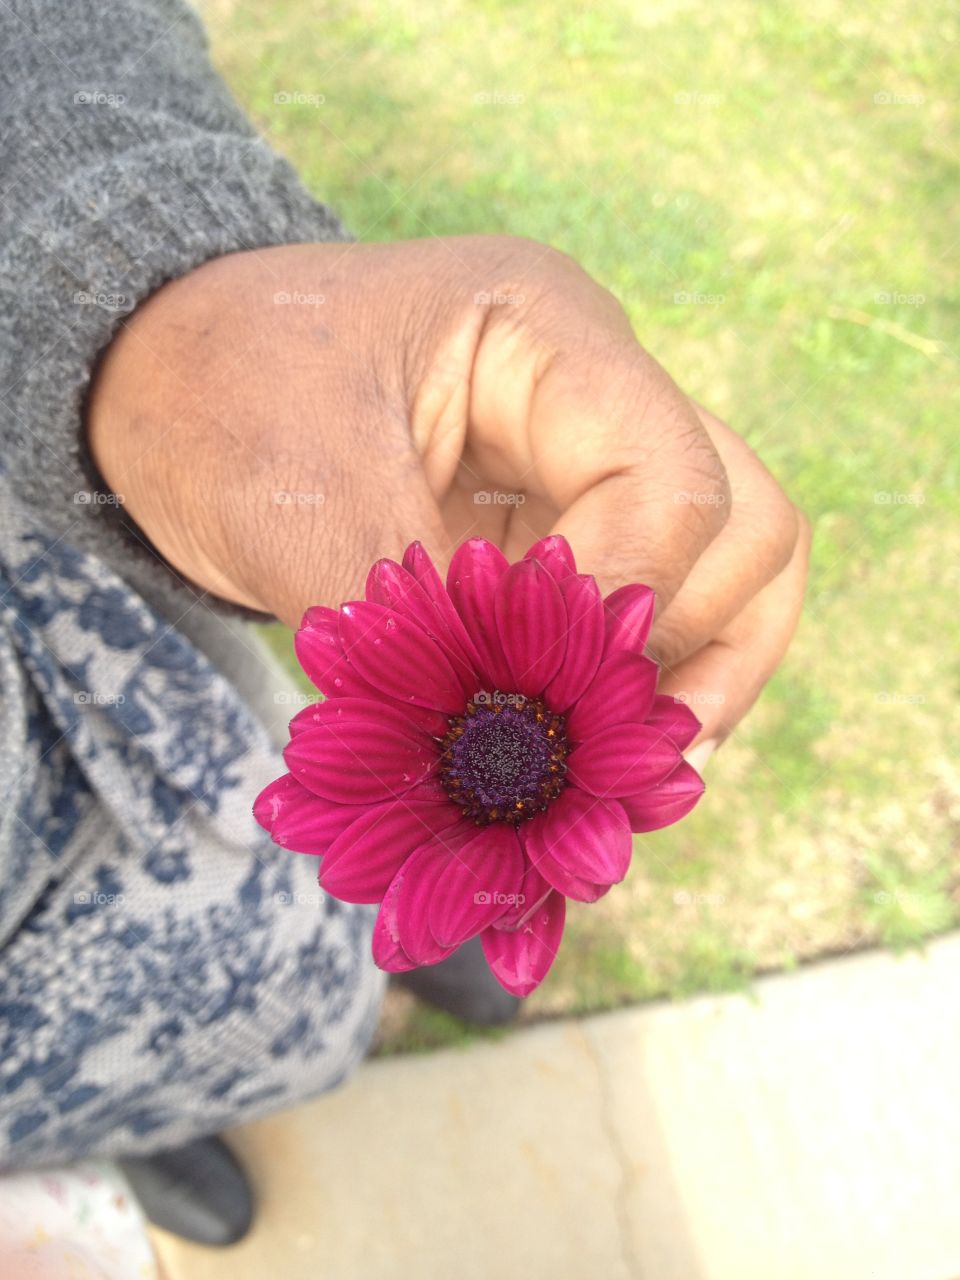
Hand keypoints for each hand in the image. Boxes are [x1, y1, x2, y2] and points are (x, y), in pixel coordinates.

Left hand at [87, 236, 808, 746]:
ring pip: (730, 568)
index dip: (619, 606)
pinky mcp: (561, 522)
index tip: (533, 695)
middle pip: (746, 522)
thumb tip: (507, 764)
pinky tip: (600, 748)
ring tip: (631, 770)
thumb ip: (415, 632)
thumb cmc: (214, 403)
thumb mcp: (298, 507)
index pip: (668, 479)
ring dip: (696, 675)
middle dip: (691, 650)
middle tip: (616, 754)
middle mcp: (596, 390)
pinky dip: (646, 679)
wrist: (165, 380)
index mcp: (545, 335)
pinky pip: (656, 600)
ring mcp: (587, 458)